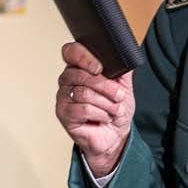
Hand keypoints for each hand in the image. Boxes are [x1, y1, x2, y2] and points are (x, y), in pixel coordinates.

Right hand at [56, 43, 133, 176]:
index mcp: (80, 67)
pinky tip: (104, 118)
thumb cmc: (116, 109)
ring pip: (83, 93)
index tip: (99, 68)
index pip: (71, 52)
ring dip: (106, 103)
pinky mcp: (63, 113)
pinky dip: (100, 114)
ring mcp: (63, 96)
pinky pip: (82, 109)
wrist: (115, 135)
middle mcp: (68, 79)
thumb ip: (122, 68)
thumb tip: (124, 54)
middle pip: (81, 74)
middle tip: (120, 95)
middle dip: (106, 86)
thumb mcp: (124, 85)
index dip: (83, 57)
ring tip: (114, 109)